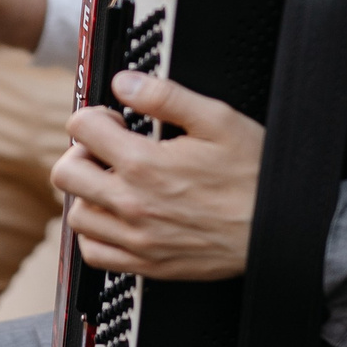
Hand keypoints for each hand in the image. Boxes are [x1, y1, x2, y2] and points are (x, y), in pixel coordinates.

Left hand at [53, 71, 263, 281]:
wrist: (280, 227)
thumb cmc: (253, 174)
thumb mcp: (217, 119)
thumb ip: (165, 95)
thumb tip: (125, 83)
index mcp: (144, 164)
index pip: (81, 128)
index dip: (95, 115)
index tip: (116, 120)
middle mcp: (132, 204)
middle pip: (66, 172)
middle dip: (82, 152)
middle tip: (107, 151)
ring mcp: (138, 238)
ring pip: (76, 214)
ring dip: (87, 194)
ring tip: (114, 184)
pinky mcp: (147, 264)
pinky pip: (94, 253)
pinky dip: (95, 234)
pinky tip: (116, 218)